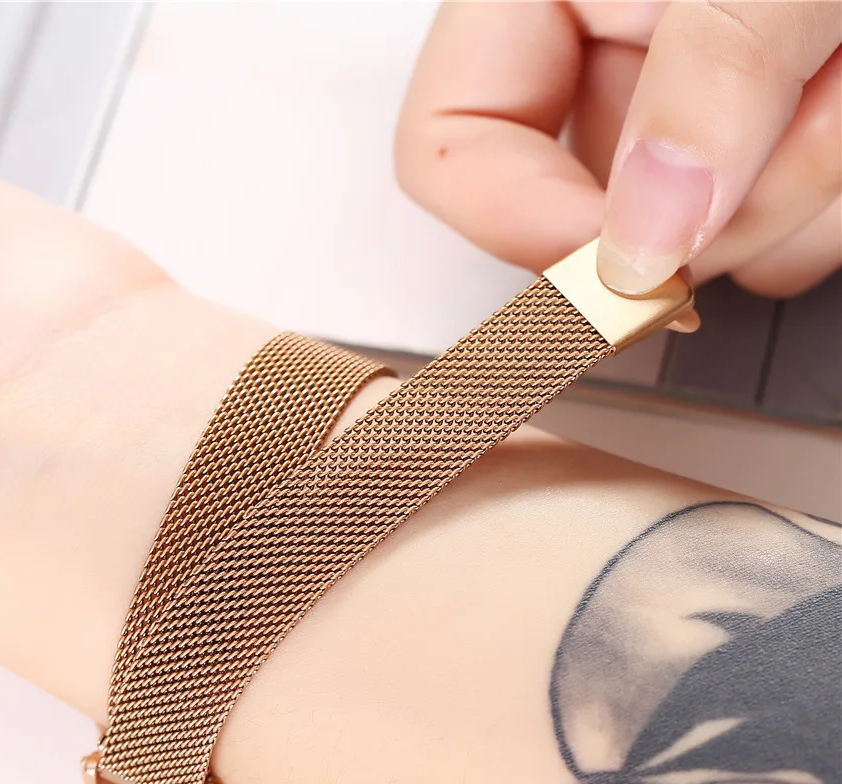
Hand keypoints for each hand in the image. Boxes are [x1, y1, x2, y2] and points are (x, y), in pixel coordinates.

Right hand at [396, 1, 840, 297]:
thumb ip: (707, 75)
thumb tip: (642, 241)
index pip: (449, 142)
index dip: (521, 223)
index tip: (625, 263)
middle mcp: (604, 51)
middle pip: (591, 214)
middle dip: (713, 205)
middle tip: (809, 121)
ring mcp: (684, 104)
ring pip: (695, 241)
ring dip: (797, 193)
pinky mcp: (758, 136)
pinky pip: (775, 233)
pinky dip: (832, 195)